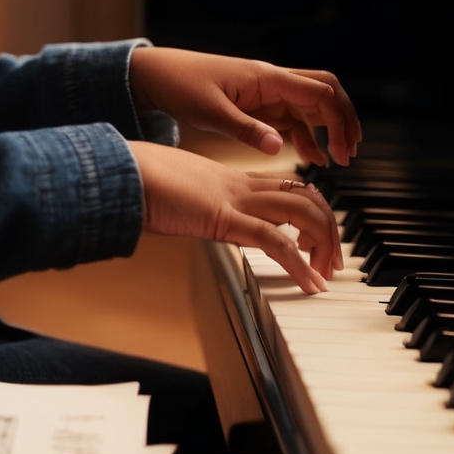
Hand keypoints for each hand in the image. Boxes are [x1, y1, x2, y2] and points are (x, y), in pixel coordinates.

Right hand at [128, 141, 341, 292]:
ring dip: (322, 243)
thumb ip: (189, 205)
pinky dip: (298, 264)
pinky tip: (309, 283)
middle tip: (333, 262)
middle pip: (304, 196)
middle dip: (328, 228)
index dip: (311, 210)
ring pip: (300, 210)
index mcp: (229, 180)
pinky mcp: (221, 216)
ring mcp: (232, 198)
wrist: (120, 170)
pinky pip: (272, 239)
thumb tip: (183, 216)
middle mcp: (239, 185)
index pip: (287, 187)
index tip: (317, 240)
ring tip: (326, 273)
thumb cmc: (138, 182)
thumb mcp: (174, 195)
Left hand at [129, 47, 360, 165]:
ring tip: (337, 159)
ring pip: (310, 105)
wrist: (156, 75)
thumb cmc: (180, 85)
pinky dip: (306, 136)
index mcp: (266, 77)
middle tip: (350, 151)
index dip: (339, 119)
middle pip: (324, 91)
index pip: (319, 91)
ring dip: (328, 128)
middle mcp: (272, 81)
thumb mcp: (210, 112)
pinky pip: (291, 118)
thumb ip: (246, 130)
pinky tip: (310, 157)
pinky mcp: (257, 105)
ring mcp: (266, 93)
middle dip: (344, 118)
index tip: (343, 150)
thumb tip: (279, 148)